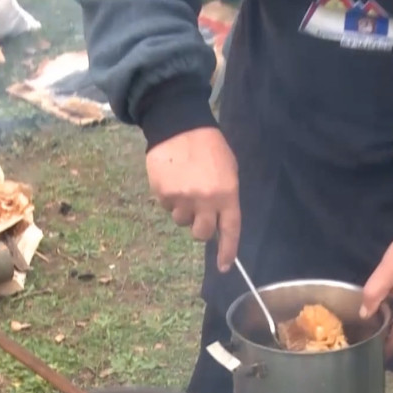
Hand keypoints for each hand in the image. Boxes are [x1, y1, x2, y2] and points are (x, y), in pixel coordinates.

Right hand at [146, 127, 240, 271]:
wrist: (179, 125)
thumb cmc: (210, 147)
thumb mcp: (228, 170)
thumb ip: (225, 197)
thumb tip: (218, 223)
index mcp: (227, 194)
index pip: (230, 230)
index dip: (228, 251)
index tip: (224, 266)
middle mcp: (205, 200)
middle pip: (200, 233)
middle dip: (200, 227)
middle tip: (198, 212)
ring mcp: (182, 198)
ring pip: (181, 220)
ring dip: (183, 209)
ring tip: (184, 184)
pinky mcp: (162, 194)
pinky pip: (166, 206)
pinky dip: (169, 197)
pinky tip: (172, 178)